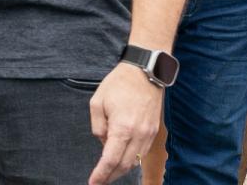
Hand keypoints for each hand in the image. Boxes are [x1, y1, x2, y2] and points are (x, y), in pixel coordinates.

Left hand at [87, 63, 161, 184]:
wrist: (144, 73)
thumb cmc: (118, 84)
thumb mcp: (97, 102)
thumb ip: (98, 127)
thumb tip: (104, 142)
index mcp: (122, 128)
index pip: (110, 160)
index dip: (101, 174)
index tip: (93, 183)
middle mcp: (138, 135)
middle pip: (124, 166)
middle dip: (110, 176)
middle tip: (98, 181)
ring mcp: (148, 135)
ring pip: (135, 162)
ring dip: (121, 170)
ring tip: (107, 173)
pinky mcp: (153, 132)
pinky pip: (141, 153)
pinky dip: (131, 160)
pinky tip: (121, 159)